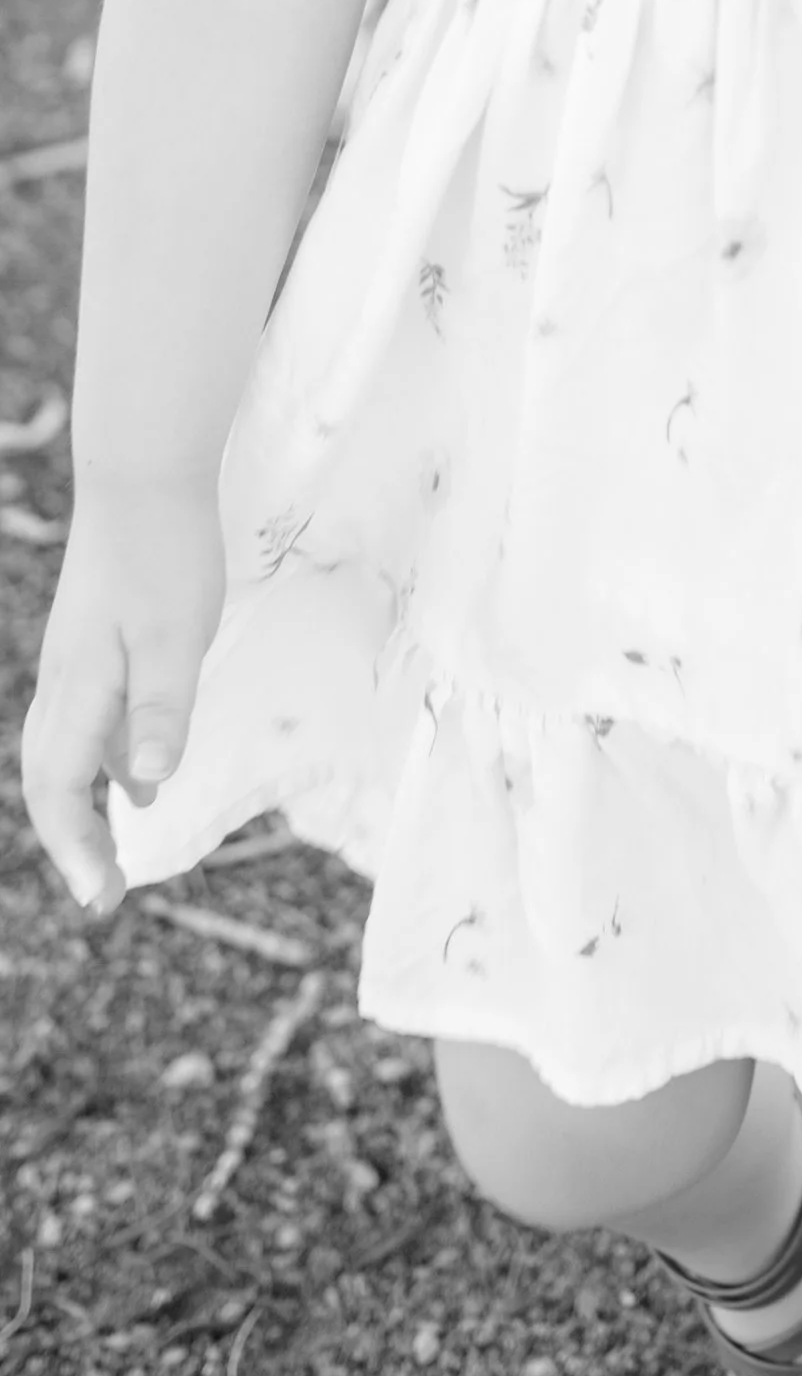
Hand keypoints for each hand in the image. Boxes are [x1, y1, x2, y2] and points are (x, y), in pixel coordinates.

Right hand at [18, 476, 225, 918]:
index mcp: (79, 691)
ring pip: (64, 754)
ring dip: (83, 806)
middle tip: (106, 894)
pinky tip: (138, 775)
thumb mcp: (175, 635)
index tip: (102, 898)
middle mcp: (65, 685)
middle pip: (51, 783)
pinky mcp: (94, 646)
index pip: (60, 791)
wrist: (142, 478)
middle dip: (72, 842)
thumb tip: (149, 783)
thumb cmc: (162, 555)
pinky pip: (86, 724)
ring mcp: (76, 664)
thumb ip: (162, 707)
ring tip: (115, 853)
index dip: (75, 848)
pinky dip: (103, 761)